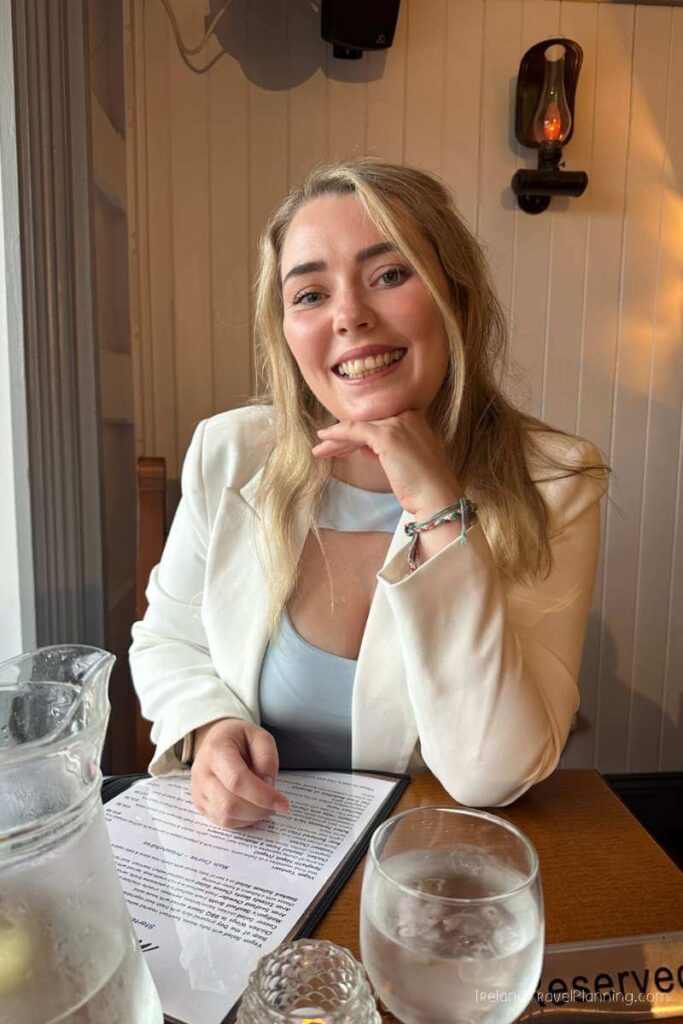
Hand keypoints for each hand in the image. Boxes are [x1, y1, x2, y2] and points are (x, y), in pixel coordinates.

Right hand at [191, 718, 289, 828]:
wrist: (215, 739)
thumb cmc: (239, 738)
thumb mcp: (260, 737)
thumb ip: (267, 759)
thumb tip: (268, 786)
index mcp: (216, 750)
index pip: (238, 781)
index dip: (262, 796)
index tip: (283, 804)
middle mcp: (202, 772)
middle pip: (229, 804)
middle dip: (259, 810)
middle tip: (276, 805)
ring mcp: (198, 791)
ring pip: (225, 816)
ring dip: (251, 817)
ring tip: (264, 805)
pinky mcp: (199, 804)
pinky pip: (221, 821)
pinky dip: (242, 821)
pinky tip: (252, 809)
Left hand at [312, 410, 461, 518]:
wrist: (437, 498)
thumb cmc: (423, 486)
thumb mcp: (403, 462)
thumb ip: (386, 450)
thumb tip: (364, 448)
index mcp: (414, 418)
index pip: (377, 422)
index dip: (357, 434)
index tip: (342, 447)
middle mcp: (407, 416)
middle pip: (367, 423)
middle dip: (344, 437)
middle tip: (326, 448)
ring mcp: (398, 424)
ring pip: (359, 427)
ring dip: (336, 439)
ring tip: (319, 450)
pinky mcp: (388, 436)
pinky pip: (355, 430)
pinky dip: (337, 434)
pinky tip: (323, 439)